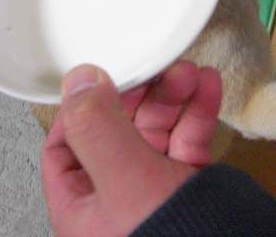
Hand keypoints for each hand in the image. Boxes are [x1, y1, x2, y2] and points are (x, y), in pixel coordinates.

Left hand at [42, 62, 221, 236]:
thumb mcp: (125, 181)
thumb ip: (98, 128)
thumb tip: (78, 79)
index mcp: (82, 205)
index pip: (67, 145)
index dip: (84, 107)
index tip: (108, 76)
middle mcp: (115, 197)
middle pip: (118, 130)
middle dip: (142, 95)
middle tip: (162, 69)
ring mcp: (154, 189)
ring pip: (158, 131)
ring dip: (175, 98)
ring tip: (192, 73)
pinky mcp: (188, 184)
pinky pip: (189, 140)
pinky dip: (199, 112)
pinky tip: (209, 89)